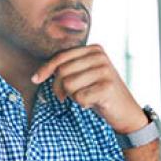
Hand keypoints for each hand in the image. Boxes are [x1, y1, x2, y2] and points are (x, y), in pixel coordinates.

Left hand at [32, 45, 146, 133]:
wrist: (126, 112)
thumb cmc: (99, 93)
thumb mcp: (84, 76)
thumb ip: (68, 68)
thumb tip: (37, 74)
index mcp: (94, 49)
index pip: (61, 56)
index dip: (46, 69)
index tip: (35, 79)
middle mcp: (100, 56)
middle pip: (62, 71)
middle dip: (59, 87)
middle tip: (66, 97)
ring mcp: (105, 71)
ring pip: (68, 85)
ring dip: (72, 96)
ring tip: (85, 97)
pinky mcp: (107, 87)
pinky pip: (79, 97)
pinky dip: (82, 104)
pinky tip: (93, 103)